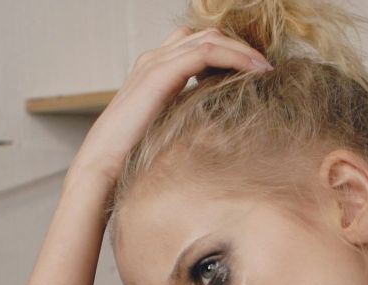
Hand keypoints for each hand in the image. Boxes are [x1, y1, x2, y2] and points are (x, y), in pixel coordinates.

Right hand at [73, 26, 273, 183]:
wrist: (101, 166)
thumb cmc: (132, 157)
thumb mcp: (167, 129)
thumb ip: (187, 115)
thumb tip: (219, 123)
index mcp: (154, 71)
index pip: (198, 44)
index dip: (229, 52)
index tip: (256, 72)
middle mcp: (153, 59)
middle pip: (207, 35)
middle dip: (240, 47)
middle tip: (266, 66)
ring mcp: (154, 63)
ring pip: (209, 38)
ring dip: (242, 49)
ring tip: (266, 67)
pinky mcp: (158, 74)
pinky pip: (206, 52)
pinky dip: (234, 57)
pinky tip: (253, 70)